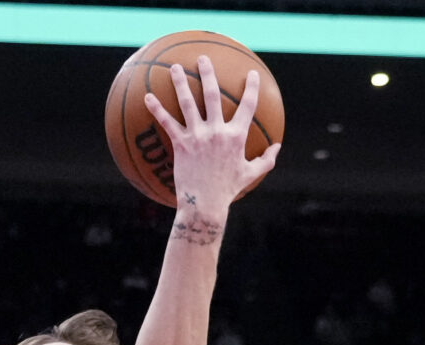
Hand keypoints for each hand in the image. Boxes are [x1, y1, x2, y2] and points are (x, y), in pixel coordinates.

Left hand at [142, 58, 281, 220]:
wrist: (205, 205)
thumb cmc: (228, 191)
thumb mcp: (251, 174)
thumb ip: (266, 159)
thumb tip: (277, 147)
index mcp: (236, 136)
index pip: (248, 106)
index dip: (252, 88)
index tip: (252, 74)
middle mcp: (217, 131)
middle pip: (213, 95)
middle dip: (208, 74)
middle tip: (203, 58)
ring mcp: (198, 136)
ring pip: (187, 103)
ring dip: (180, 83)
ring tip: (175, 68)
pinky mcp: (181, 145)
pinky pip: (167, 123)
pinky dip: (157, 110)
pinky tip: (147, 97)